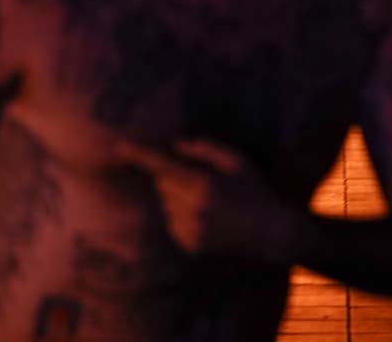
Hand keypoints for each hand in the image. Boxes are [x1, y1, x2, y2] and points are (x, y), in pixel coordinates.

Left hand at [115, 137, 300, 262]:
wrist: (272, 231)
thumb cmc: (256, 189)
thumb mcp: (235, 160)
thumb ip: (204, 148)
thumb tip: (175, 145)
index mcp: (202, 184)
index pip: (162, 166)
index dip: (140, 156)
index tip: (119, 147)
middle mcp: (192, 208)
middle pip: (163, 185)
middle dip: (172, 178)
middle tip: (200, 180)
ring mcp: (190, 229)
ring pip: (167, 204)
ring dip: (178, 198)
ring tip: (210, 202)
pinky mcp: (190, 245)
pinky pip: (173, 223)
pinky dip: (183, 216)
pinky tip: (209, 218)